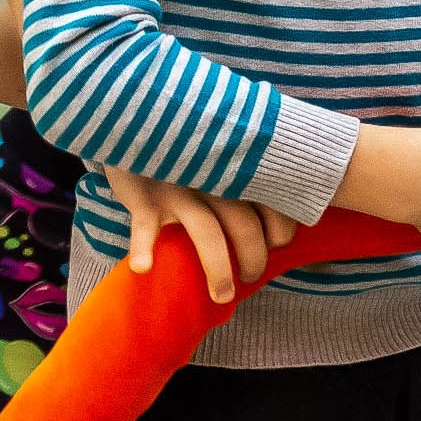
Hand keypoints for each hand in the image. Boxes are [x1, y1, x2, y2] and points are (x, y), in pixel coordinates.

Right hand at [102, 164, 297, 303]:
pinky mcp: (145, 197)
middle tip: (250, 276)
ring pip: (207, 233)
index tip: (275, 246)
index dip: (281, 233)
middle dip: (254, 260)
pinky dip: (143, 249)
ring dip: (218, 270)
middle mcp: (213, 179)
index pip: (275, 205)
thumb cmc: (190, 152)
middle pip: (245, 226)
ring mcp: (178, 189)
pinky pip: (145, 226)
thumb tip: (279, 214)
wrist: (139, 124)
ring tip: (222, 296)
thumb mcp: (224, 152)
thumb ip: (249, 175)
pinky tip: (143, 268)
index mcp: (237, 168)